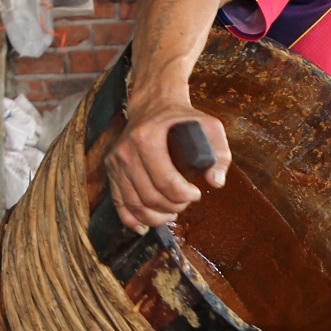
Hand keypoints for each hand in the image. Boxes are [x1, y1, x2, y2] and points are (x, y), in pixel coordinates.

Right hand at [104, 102, 230, 231]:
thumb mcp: (209, 127)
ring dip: (155, 217)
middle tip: (185, 204)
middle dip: (172, 207)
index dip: (184, 196)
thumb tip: (216, 182)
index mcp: (147, 138)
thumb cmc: (182, 117)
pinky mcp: (111, 169)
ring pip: (134, 204)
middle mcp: (126, 150)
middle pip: (150, 196)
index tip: (195, 194)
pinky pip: (118, 202)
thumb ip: (219, 153)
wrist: (153, 103)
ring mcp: (116, 161)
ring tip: (171, 214)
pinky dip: (131, 219)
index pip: (166, 182)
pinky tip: (145, 226)